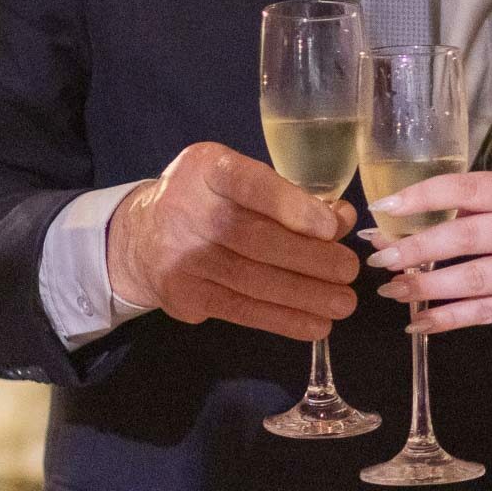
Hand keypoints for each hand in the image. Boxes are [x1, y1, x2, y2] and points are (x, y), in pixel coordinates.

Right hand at [106, 141, 360, 340]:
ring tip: (343, 302)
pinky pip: (241, 310)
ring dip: (305, 295)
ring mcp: (183, 257)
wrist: (141, 237)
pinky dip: (283, 319)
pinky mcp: (185, 296)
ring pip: (252, 280)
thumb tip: (342, 219)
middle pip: (256, 239)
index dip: (293, 206)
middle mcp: (189, 210)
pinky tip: (316, 324)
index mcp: (207, 168)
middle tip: (350, 270)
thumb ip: (289, 194)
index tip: (332, 226)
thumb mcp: (241, 179)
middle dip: (311, 258)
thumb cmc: (210, 200)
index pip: (250, 184)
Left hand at [361, 171, 491, 335]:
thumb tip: (400, 221)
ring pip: (476, 279)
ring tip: (393, 290)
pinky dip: (450, 319)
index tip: (387, 208)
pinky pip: (489, 313)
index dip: (426, 196)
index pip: (472, 187)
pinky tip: (419, 322)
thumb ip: (473, 205)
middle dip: (419, 249)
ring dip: (428, 287)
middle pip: (469, 236)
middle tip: (381, 258)